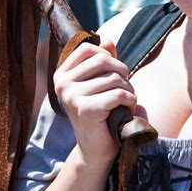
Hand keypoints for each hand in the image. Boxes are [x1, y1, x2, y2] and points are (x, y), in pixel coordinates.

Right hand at [53, 40, 136, 165]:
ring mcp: (72, 97)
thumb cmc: (102, 113)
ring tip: (126, 102)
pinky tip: (127, 110)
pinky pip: (118, 94)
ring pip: (114, 78)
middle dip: (122, 73)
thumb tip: (109, 41)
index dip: (108, 57)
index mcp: (62, 75)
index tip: (114, 74)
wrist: (97, 150)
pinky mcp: (86, 109)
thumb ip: (104, 62)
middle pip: (104, 60)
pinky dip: (130, 100)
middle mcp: (62, 84)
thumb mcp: (101, 84)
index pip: (88, 49)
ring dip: (128, 90)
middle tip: (125, 90)